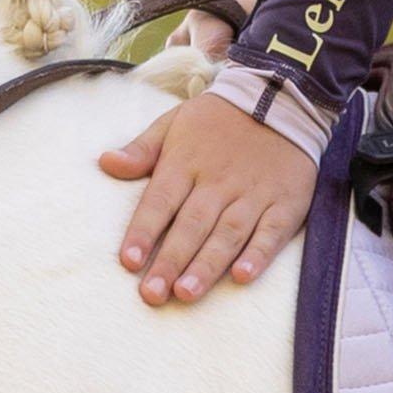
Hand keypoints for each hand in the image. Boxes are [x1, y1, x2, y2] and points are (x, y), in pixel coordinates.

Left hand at [100, 85, 317, 306]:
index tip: (128, 261)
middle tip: (152, 294)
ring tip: (186, 293)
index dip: (143, 231)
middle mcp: (218, 182)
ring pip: (228, 234)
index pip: (160, 201)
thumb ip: (142, 149)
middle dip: (170, 261)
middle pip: (192, 226)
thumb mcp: (175, 123)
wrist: (281, 97)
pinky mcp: (286, 203)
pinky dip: (258, 255)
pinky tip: (242, 276)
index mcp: (186, 163)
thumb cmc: (217, 118)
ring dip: (207, 265)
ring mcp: (254, 194)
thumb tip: (106, 163)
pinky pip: (271, 232)